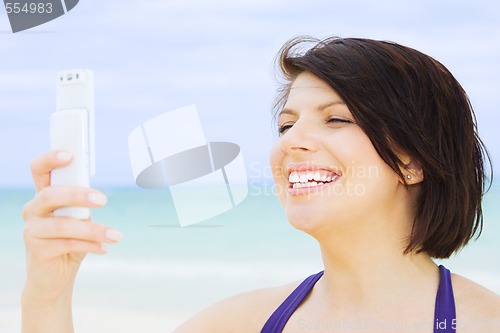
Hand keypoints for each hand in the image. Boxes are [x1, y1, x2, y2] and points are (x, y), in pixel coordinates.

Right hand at [21, 150, 122, 331]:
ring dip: (93, 229)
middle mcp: (32, 210)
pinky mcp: (37, 251)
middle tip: (102, 199)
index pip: (39, 170)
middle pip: (50, 195)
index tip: (70, 155)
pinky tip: (105, 248)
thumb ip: (82, 205)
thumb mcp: (78, 219)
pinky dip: (91, 245)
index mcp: (43, 196)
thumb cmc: (69, 241)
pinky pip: (67, 245)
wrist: (54, 278)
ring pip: (62, 224)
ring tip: (116, 235)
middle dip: (77, 194)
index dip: (50, 159)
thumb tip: (97, 195)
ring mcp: (32, 231)